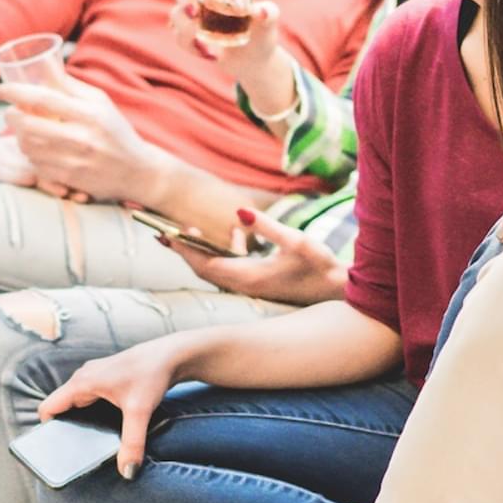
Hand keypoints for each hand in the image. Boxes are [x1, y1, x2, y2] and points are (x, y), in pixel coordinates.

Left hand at [0, 77, 175, 203]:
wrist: (138, 172)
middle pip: (30, 125)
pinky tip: (33, 148)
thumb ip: (70, 85)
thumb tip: (43, 62)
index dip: (16, 93)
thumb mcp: (100, 102)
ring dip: (19, 136)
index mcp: (90, 114)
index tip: (0, 90)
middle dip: (12, 116)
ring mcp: (74, 162)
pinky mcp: (69, 180)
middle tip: (9, 112)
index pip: (44, 99)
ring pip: (29, 147)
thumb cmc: (116, 131)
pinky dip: (29, 155)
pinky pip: (36, 165)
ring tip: (22, 129)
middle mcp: (82, 139)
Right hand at [38, 338, 191, 477]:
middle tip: (72, 452)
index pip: (48, 407)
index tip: (54, 449)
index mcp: (82, 383)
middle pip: (62, 407)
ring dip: (78, 420)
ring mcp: (94, 377)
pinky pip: (89, 399)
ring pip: (76, 403)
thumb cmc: (152, 374)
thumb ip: (132, 443)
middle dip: (64, 428)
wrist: (171, 355)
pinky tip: (104, 427)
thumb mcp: (140, 411)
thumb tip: (127, 471)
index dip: (46, 429)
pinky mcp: (106, 380)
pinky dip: (91, 413)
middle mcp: (83, 378)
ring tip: (87, 443)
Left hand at [161, 207, 347, 305]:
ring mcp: (251, 285)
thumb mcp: (296, 240)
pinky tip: (236, 232)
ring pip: (215, 268)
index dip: (184, 249)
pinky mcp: (259, 282)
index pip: (205, 264)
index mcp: (249, 277)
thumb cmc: (321, 266)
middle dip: (183, 250)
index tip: (166, 234)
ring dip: (201, 250)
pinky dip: (225, 251)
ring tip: (187, 230)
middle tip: (162, 232)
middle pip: (203, 268)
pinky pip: (232, 267)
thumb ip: (266, 226)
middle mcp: (245, 284)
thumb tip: (238, 211)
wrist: (340, 291)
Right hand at [170, 0, 284, 83]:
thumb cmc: (261, 32)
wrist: (254, 60)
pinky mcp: (189, 39)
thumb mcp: (269, 21)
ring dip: (185, 27)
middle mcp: (200, 0)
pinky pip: (180, 39)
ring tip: (205, 44)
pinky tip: (210, 55)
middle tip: (196, 12)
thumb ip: (269, 13)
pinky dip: (191, 47)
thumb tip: (260, 11)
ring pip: (176, 16)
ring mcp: (192, 20)